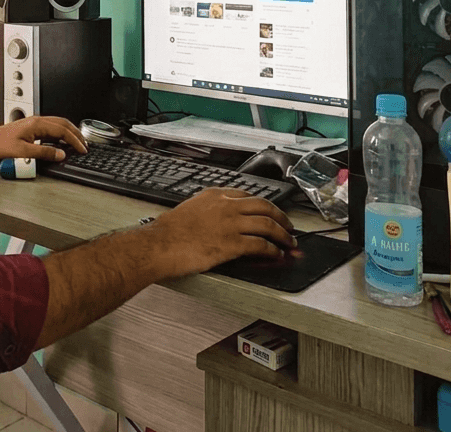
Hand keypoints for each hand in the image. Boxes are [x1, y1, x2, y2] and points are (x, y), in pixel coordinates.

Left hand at [0, 116, 87, 162]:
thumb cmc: (1, 144)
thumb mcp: (24, 152)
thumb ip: (44, 152)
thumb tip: (60, 154)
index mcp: (37, 124)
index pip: (62, 131)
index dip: (74, 140)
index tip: (82, 149)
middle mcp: (37, 121)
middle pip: (63, 124)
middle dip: (76, 133)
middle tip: (85, 144)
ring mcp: (35, 123)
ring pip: (58, 124)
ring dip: (70, 132)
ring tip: (77, 141)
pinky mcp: (32, 127)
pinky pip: (52, 127)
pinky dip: (61, 133)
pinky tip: (62, 141)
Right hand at [147, 188, 295, 277]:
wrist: (161, 244)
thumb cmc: (170, 231)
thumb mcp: (191, 209)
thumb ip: (209, 210)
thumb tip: (220, 220)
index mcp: (216, 195)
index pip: (249, 196)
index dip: (265, 206)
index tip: (271, 213)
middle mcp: (226, 206)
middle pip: (264, 206)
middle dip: (281, 217)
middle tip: (289, 226)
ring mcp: (231, 224)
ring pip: (267, 225)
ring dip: (282, 235)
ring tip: (289, 243)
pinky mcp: (232, 244)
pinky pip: (261, 245)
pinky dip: (273, 250)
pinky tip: (276, 255)